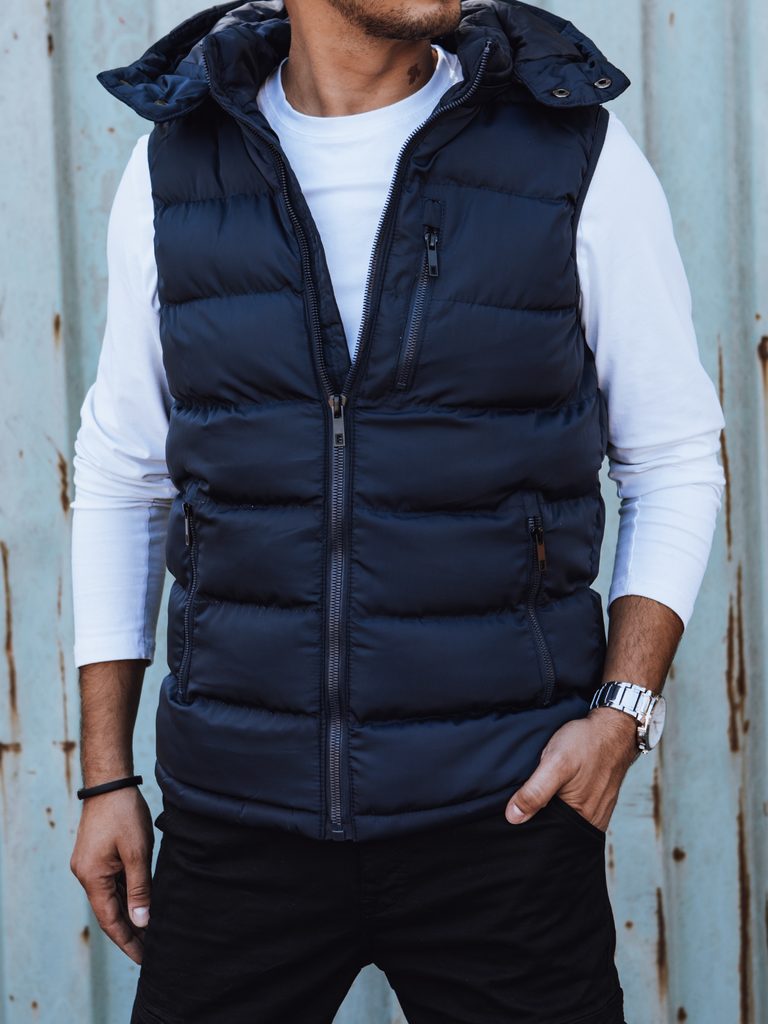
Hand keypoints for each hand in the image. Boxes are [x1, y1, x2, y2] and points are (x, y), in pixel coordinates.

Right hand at [70, 786, 154, 963]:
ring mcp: (90, 866)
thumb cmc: (124, 814)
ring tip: (151, 932)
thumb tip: (142, 922)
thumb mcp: (138, 853)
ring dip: (129, 914)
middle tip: (153, 950)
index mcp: (92, 878)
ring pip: (112, 898)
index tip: (144, 958)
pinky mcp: (97, 856)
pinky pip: (112, 883)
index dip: (128, 941)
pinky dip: (126, 896)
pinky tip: (141, 905)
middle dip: (131, 932)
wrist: (110, 783)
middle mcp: (86, 875)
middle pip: (110, 912)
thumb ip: (140, 889)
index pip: (111, 920)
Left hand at [505, 707, 639, 831]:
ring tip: (538, 791)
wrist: (614, 726)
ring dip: (550, 806)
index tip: (514, 811)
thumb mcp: (556, 762)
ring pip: (564, 815)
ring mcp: (597, 809)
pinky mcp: (599, 798)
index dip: (529, 824)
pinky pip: (575, 806)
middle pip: (557, 826)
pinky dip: (563, 798)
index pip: (547, 833)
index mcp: (582, 818)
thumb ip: (536, 791)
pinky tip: (556, 786)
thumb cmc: (587, 742)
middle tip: (523, 798)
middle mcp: (592, 819)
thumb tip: (513, 817)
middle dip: (539, 816)